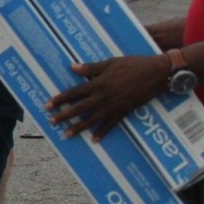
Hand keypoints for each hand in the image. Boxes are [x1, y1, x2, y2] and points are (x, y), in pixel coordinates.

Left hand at [45, 54, 169, 139]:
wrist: (156, 74)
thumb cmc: (133, 65)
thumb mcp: (110, 63)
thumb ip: (90, 67)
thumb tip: (71, 67)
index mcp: (98, 83)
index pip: (74, 93)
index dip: (60, 99)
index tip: (47, 105)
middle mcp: (103, 97)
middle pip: (79, 108)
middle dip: (64, 116)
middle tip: (51, 122)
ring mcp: (113, 106)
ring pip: (92, 120)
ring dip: (78, 128)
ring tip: (66, 134)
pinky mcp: (124, 112)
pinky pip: (111, 125)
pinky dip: (102, 133)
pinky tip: (94, 140)